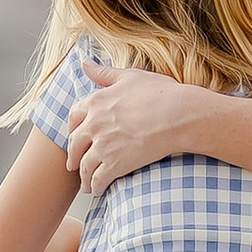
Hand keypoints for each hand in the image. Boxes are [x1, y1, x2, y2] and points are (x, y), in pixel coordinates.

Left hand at [65, 62, 196, 197]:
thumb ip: (104, 73)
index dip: (73, 130)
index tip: (76, 138)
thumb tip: (84, 63)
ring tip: (88, 183)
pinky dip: (95, 186)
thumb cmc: (160, 93)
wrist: (178, 114)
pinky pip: (97, 179)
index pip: (73, 118)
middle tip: (74, 165)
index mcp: (96, 101)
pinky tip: (99, 189)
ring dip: (84, 177)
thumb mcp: (130, 76)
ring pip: (84, 166)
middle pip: (74, 145)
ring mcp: (103, 145)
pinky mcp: (114, 164)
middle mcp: (94, 124)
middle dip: (73, 158)